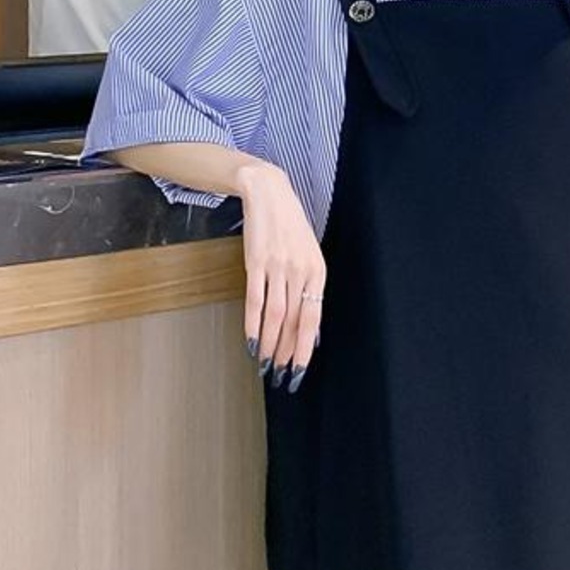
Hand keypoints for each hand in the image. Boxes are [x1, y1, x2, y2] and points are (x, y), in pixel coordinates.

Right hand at [240, 161, 325, 378]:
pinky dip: (253, 324)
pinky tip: (251, 341)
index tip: (299, 371)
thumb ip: (308, 290)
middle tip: (281, 375)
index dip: (305, 349)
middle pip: (294, 321)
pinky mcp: (256, 261)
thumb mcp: (308, 255)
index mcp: (317, 271)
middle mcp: (300, 270)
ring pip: (275, 315)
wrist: (269, 193)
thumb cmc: (290, 227)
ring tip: (265, 364)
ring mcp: (278, 266)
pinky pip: (255, 300)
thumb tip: (310, 330)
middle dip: (287, 353)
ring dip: (270, 343)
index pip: (313, 318)